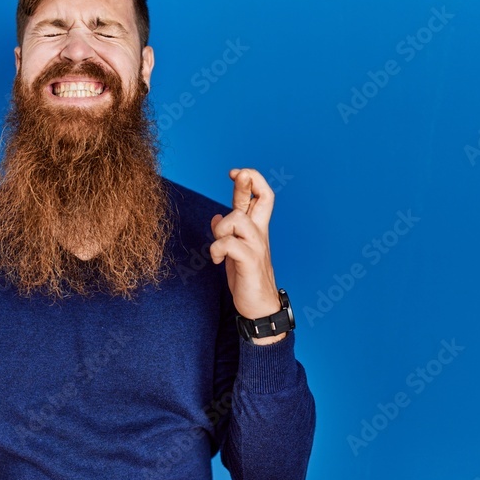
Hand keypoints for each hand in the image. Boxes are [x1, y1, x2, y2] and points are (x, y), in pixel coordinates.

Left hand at [209, 168, 280, 322]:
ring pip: (237, 219)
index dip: (250, 180)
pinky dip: (217, 249)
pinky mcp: (250, 261)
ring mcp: (256, 246)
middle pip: (262, 198)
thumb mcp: (234, 252)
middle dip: (248, 181)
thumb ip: (228, 233)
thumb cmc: (246, 278)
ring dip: (221, 229)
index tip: (235, 172)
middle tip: (236, 173)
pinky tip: (218, 260)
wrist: (259, 307)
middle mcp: (259, 234)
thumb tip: (216, 217)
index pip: (260, 197)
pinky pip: (229, 244)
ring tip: (218, 248)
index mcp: (256, 229)